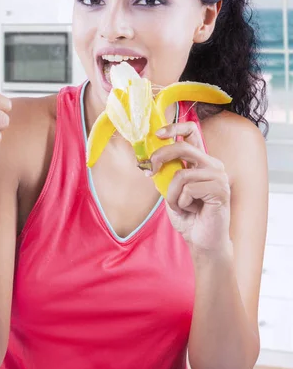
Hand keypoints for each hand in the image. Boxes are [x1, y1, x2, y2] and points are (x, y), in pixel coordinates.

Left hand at [150, 122, 230, 254]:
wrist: (202, 241)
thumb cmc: (188, 216)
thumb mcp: (170, 189)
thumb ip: (164, 172)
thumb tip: (147, 158)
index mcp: (201, 160)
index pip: (191, 131)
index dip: (174, 127)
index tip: (157, 134)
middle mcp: (212, 164)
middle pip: (182, 147)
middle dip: (160, 157)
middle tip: (150, 171)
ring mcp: (218, 176)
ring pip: (181, 174)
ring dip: (172, 194)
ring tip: (181, 206)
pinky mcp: (220, 190)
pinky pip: (188, 189)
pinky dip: (182, 203)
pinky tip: (192, 211)